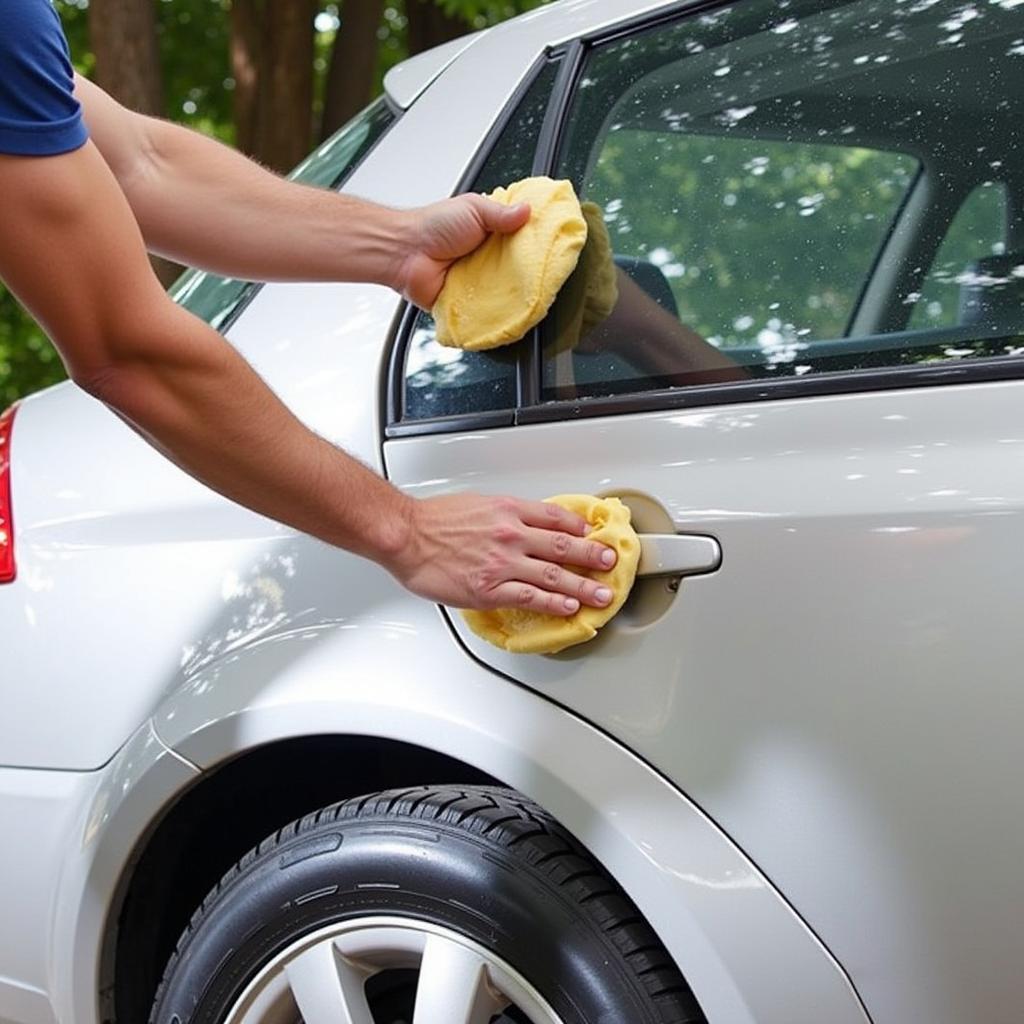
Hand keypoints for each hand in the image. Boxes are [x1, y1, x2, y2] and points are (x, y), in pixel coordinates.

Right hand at [385, 493, 617, 614]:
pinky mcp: (490, 589)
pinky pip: (530, 597)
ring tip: (602, 594)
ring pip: (554, 575)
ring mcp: (502, 563)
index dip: (580, 528)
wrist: (405, 535)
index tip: (594, 536)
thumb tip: (523, 525)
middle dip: (592, 556)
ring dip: (583, 586)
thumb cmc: (433, 520)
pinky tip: (568, 607)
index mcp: (508, 510)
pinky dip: (553, 603)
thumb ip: (504, 514)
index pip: (555, 517)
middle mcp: (511, 535)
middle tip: (611, 563)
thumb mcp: (477, 503)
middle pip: (563, 546)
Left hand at [395, 194, 530, 308]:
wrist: (405, 253)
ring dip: (514, 293)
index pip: (520, 242)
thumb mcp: (472, 208)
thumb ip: (501, 212)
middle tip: (542, 274)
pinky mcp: (469, 303)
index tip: (551, 249)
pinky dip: (496, 312)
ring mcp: (479, 282)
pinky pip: (488, 311)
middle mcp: (487, 259)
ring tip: (531, 294)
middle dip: (528, 272)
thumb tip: (527, 210)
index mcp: (490, 234)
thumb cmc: (432, 227)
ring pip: (505, 292)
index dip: (534, 246)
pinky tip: (509, 311)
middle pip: (517, 269)